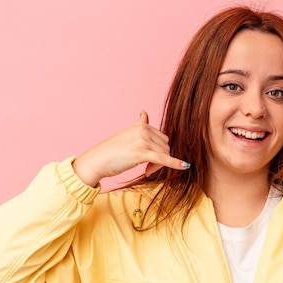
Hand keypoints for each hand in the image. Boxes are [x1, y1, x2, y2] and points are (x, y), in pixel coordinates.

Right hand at [72, 111, 189, 186]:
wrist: (98, 160)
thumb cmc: (112, 150)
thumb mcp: (127, 133)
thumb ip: (139, 124)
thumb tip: (144, 112)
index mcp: (142, 125)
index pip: (162, 138)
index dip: (159, 151)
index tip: (149, 161)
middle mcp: (144, 130)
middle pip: (166, 146)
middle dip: (160, 159)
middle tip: (147, 168)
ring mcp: (143, 141)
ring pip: (165, 154)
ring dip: (157, 166)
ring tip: (145, 170)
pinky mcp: (142, 153)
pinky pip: (164, 159)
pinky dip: (176, 163)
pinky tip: (185, 166)